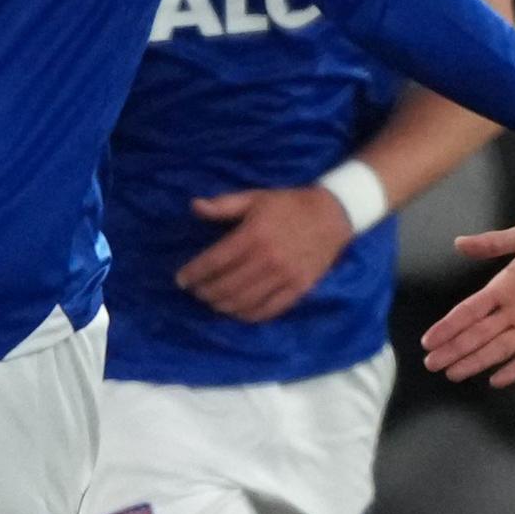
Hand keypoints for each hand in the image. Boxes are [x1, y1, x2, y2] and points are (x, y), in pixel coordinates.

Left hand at [176, 184, 356, 322]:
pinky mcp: (299, 289)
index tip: (181, 280)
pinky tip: (237, 311)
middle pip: (226, 286)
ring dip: (222, 306)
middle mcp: (268, 259)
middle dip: (205, 292)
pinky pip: (268, 310)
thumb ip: (224, 205)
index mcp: (254, 235)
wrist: (332, 215)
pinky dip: (248, 315)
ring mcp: (285, 277)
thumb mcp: (255, 198)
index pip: (214, 262)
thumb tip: (194, 207)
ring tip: (213, 302)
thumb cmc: (288, 205)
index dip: (194, 274)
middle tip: (196, 292)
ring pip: (244, 302)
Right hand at [422, 220, 514, 384]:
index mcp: (506, 286)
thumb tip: (458, 243)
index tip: (428, 341)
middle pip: (478, 334)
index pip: (470, 311)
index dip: (449, 326)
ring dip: (475, 361)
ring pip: (498, 349)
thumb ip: (495, 243)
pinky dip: (514, 369)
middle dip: (454, 349)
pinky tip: (495, 380)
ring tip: (452, 374)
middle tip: (431, 364)